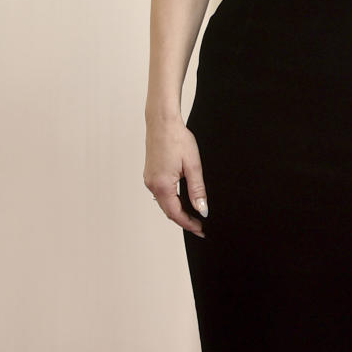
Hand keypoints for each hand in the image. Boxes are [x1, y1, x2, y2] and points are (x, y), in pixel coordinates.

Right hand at [144, 117, 207, 236]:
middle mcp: (152, 184)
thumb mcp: (193, 166)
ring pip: (164, 202)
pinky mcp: (150, 173)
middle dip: (184, 220)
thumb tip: (202, 209)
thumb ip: (197, 190)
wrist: (162, 121)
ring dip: (177, 210)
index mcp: (162, 185)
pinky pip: (160, 193)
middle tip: (199, 226)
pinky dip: (171, 200)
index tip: (200, 230)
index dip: (189, 224)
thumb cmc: (177, 138)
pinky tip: (181, 199)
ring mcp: (149, 179)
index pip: (176, 213)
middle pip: (168, 211)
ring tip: (193, 215)